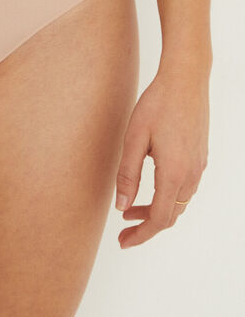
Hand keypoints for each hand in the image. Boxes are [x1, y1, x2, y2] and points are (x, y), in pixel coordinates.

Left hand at [114, 64, 208, 247]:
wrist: (186, 79)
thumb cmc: (158, 104)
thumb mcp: (134, 138)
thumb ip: (127, 174)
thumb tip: (121, 205)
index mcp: (174, 173)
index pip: (159, 218)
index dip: (141, 234)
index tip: (124, 241)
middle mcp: (191, 174)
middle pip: (171, 215)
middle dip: (146, 226)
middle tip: (123, 230)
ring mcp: (199, 165)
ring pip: (179, 202)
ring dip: (156, 210)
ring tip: (130, 207)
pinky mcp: (200, 156)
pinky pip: (185, 188)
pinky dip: (167, 196)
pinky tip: (150, 185)